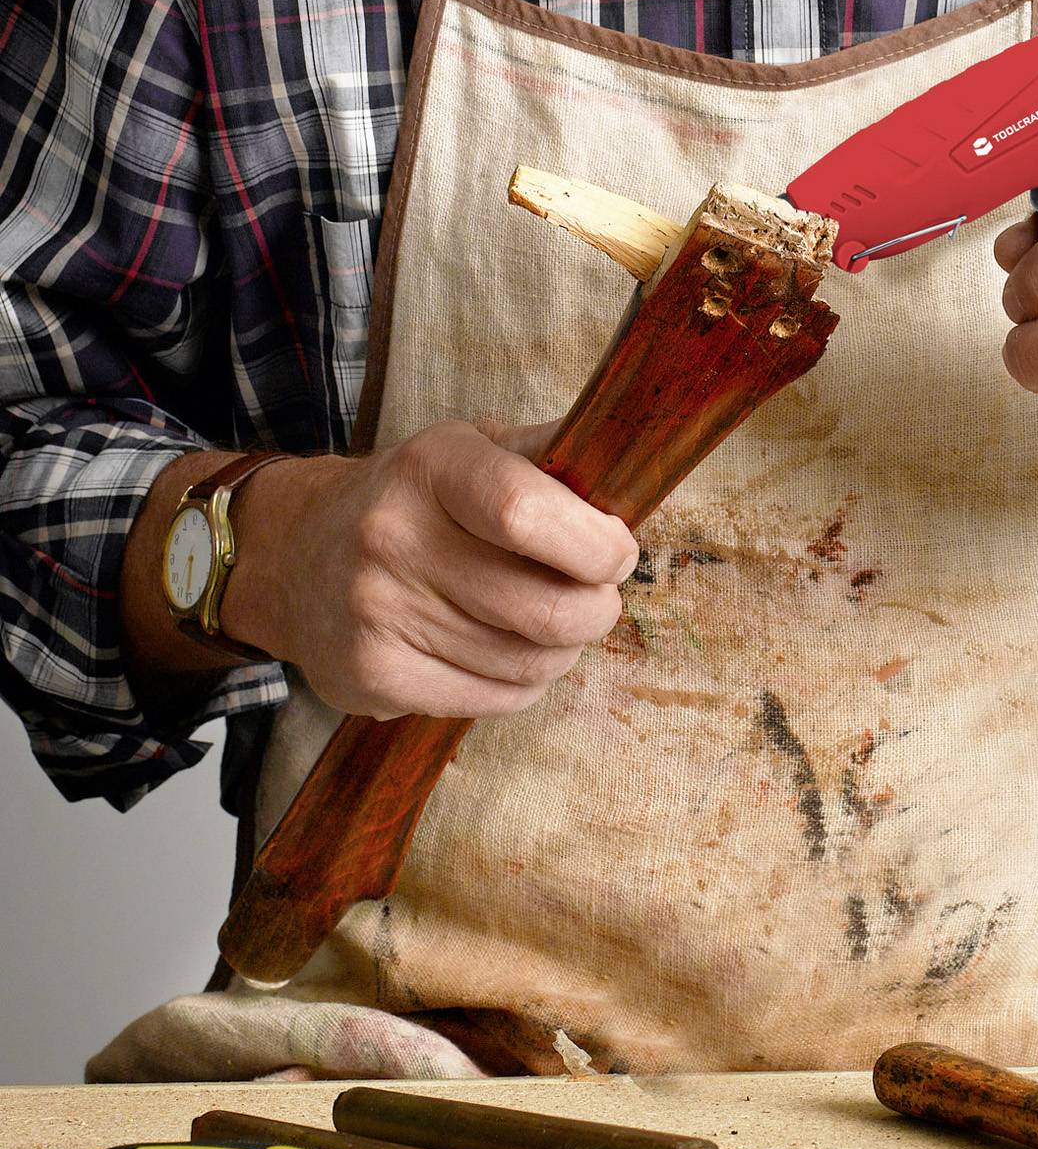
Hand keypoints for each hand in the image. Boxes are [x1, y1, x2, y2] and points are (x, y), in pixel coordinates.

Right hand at [224, 419, 639, 720]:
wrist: (297, 553)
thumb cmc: (416, 499)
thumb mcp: (474, 448)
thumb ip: (552, 454)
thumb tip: (630, 473)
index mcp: (432, 466)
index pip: (528, 514)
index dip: (596, 546)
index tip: (615, 552)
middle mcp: (393, 538)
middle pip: (545, 610)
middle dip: (597, 610)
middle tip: (596, 598)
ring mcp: (376, 613)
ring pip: (530, 664)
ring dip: (564, 650)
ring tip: (550, 622)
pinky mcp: (370, 677)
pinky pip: (495, 700)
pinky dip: (524, 684)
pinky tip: (506, 652)